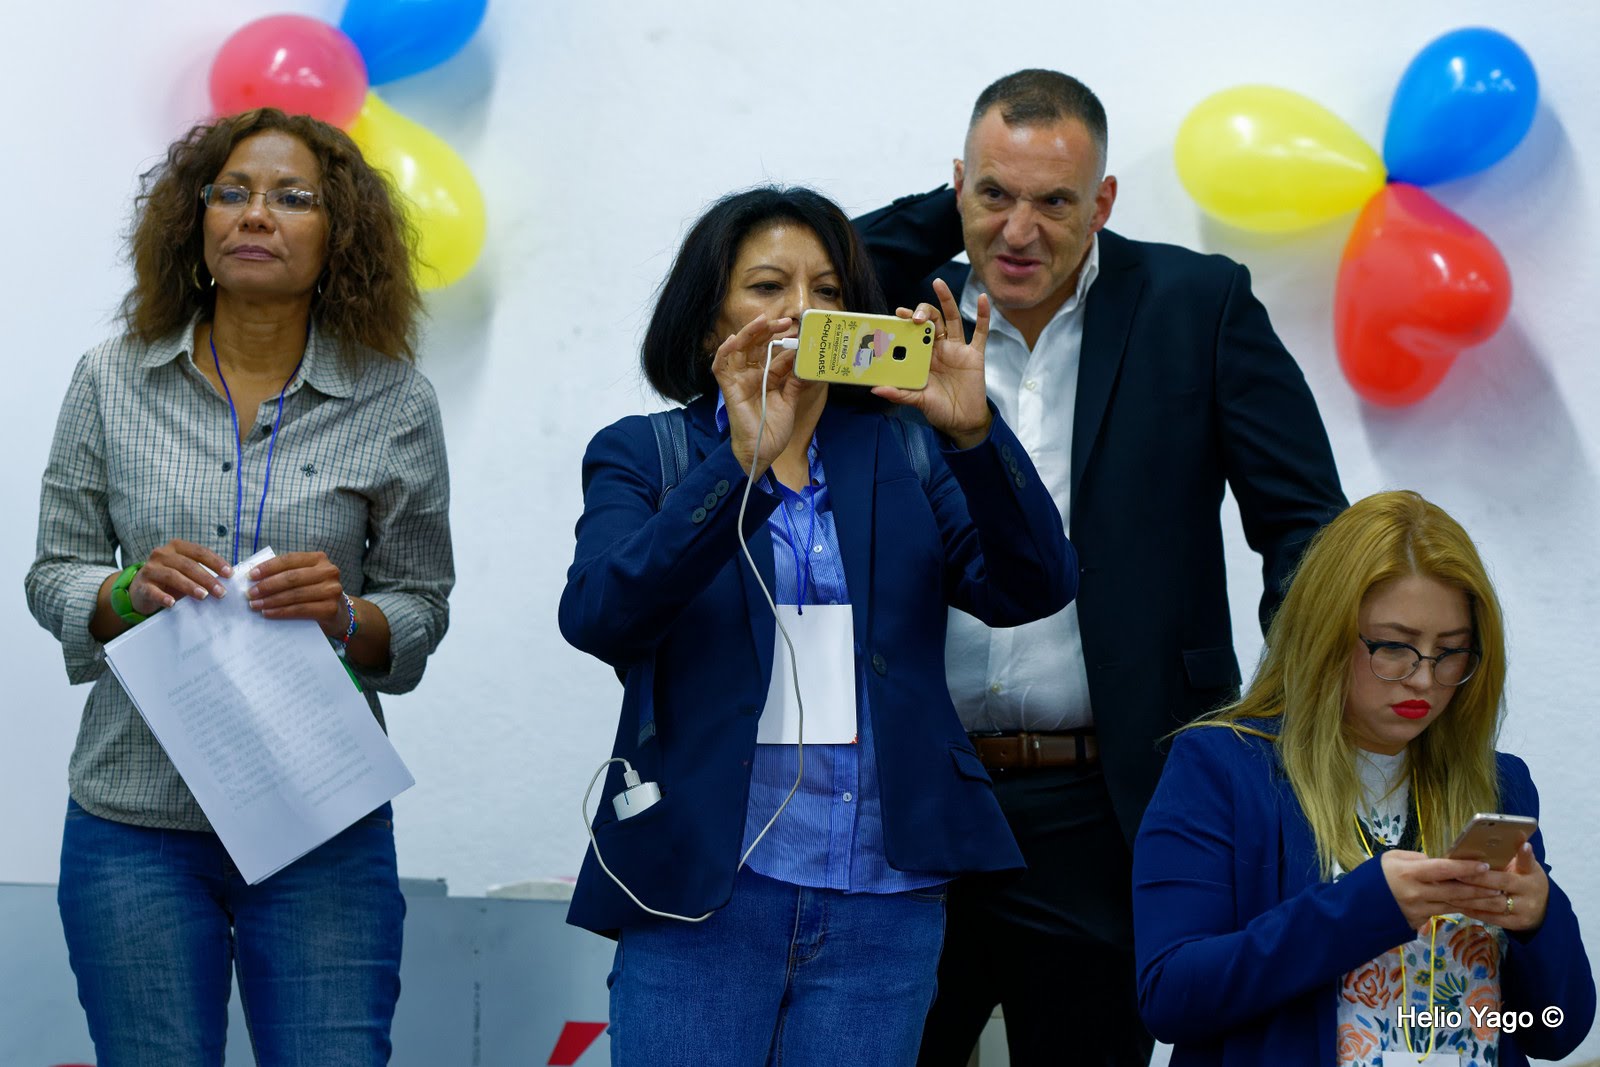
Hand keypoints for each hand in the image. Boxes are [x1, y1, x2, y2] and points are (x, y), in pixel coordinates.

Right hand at [131, 540, 232, 611]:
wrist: (141, 589)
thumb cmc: (171, 579)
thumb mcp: (186, 571)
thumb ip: (203, 571)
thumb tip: (227, 580)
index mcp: (177, 547)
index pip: (199, 552)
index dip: (215, 562)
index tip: (229, 574)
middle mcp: (162, 554)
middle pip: (188, 565)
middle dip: (207, 578)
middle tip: (221, 592)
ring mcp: (150, 569)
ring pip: (172, 575)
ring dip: (189, 586)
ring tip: (203, 596)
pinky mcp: (142, 585)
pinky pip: (152, 591)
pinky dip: (163, 597)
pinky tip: (172, 603)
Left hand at [246, 551, 347, 638]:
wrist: (338, 613)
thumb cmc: (313, 592)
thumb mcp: (304, 577)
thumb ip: (285, 573)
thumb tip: (254, 578)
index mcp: (319, 559)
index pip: (289, 559)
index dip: (268, 567)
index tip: (251, 576)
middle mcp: (329, 571)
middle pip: (292, 577)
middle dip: (267, 586)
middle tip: (250, 594)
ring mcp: (332, 590)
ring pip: (295, 595)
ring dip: (271, 601)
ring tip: (255, 605)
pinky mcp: (331, 608)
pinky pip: (300, 610)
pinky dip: (281, 612)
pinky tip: (268, 613)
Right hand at [711, 314, 813, 479]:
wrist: (763, 450)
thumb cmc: (773, 429)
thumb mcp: (790, 401)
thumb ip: (796, 381)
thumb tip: (807, 361)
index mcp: (766, 377)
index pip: (773, 353)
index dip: (785, 342)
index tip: (800, 334)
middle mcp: (751, 375)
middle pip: (756, 345)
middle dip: (769, 331)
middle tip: (785, 322)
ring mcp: (739, 380)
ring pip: (739, 349)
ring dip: (750, 333)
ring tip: (764, 322)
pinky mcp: (728, 388)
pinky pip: (721, 366)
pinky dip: (725, 351)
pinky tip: (735, 340)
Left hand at [873, 277, 991, 448]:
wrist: (962, 422)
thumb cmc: (938, 409)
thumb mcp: (917, 401)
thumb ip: (899, 394)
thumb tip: (876, 389)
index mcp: (923, 356)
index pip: (913, 332)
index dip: (905, 322)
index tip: (896, 315)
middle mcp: (939, 348)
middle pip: (931, 321)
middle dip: (922, 312)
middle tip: (914, 315)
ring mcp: (958, 349)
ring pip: (952, 319)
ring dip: (946, 300)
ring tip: (938, 283)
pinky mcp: (975, 354)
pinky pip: (981, 332)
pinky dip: (984, 315)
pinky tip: (983, 299)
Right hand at [1380, 850, 1493, 930]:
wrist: (1357, 907)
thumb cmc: (1374, 877)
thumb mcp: (1391, 859)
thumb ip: (1417, 860)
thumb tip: (1440, 863)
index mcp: (1408, 873)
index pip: (1442, 869)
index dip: (1464, 868)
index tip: (1484, 865)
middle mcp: (1416, 893)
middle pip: (1454, 891)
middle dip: (1480, 889)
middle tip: (1501, 886)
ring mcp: (1419, 910)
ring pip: (1454, 905)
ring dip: (1478, 902)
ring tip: (1498, 899)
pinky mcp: (1420, 922)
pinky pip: (1445, 913)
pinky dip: (1462, 909)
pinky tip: (1478, 908)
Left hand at [1452, 842, 1549, 932]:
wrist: (1543, 911)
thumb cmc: (1527, 881)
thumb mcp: (1528, 868)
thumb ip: (1518, 855)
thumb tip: (1514, 832)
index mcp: (1531, 875)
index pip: (1527, 863)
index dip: (1524, 855)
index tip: (1522, 845)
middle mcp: (1529, 893)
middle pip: (1501, 884)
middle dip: (1477, 878)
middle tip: (1456, 872)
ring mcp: (1522, 910)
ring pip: (1492, 904)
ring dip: (1469, 897)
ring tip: (1448, 889)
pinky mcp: (1514, 924)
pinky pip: (1490, 917)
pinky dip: (1472, 910)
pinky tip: (1456, 904)